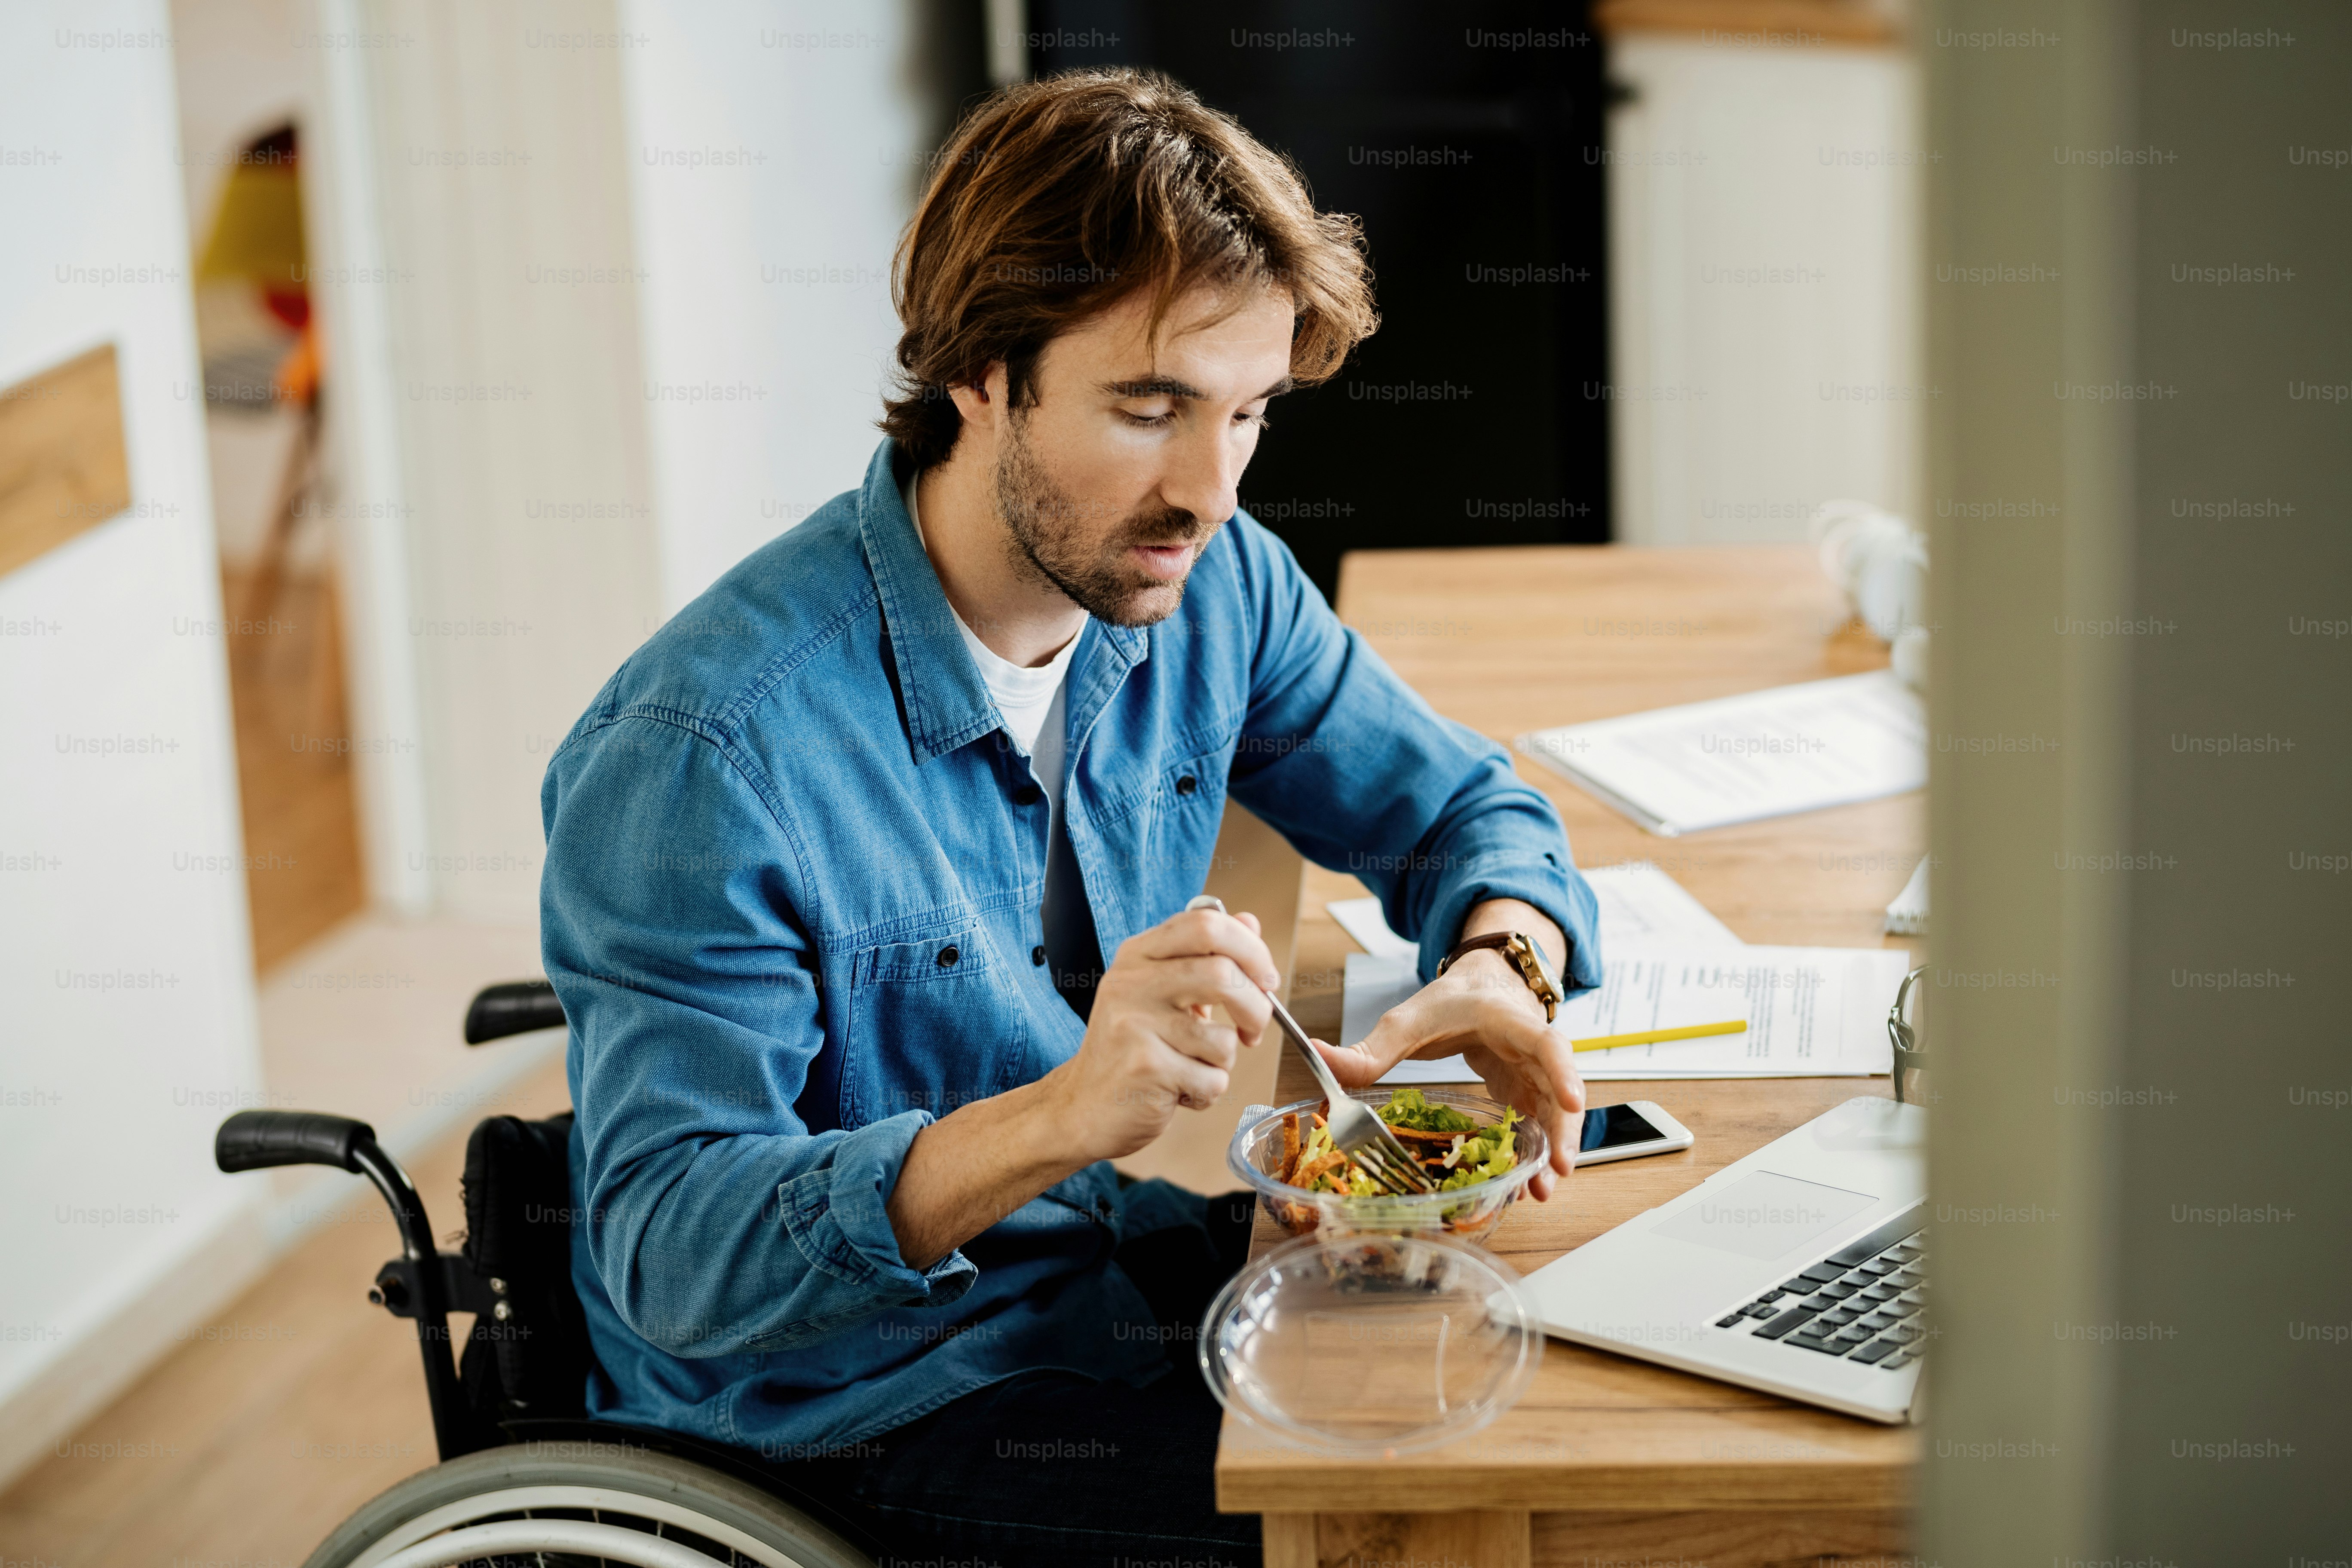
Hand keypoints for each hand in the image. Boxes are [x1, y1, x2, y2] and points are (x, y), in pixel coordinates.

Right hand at [1041, 906, 1276, 1163]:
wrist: (1082, 1107)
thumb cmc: (1129, 1049)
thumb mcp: (1160, 991)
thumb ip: (1205, 956)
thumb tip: (1249, 922)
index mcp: (1137, 955)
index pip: (1206, 924)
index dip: (1251, 949)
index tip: (1265, 979)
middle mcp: (1131, 983)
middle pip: (1223, 973)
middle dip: (1256, 1008)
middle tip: (1253, 1031)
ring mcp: (1134, 1024)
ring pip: (1223, 1039)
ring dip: (1223, 1062)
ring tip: (1193, 1067)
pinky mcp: (1145, 1068)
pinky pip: (1212, 1080)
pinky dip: (1207, 1093)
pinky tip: (1179, 1091)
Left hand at [1312, 947, 1583, 1200]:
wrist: (1482, 987)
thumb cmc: (1451, 1002)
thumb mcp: (1407, 1019)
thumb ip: (1368, 1048)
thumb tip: (1317, 1057)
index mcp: (1507, 1020)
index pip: (1545, 1041)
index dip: (1561, 1070)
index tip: (1571, 1100)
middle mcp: (1532, 1047)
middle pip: (1560, 1087)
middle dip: (1563, 1129)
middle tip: (1558, 1169)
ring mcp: (1537, 1073)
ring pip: (1556, 1112)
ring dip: (1553, 1150)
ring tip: (1541, 1191)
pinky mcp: (1531, 1093)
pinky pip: (1541, 1123)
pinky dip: (1538, 1153)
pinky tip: (1528, 1184)